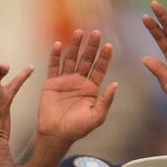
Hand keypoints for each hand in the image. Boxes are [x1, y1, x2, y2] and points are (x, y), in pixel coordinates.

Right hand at [36, 29, 116, 144]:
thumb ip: (106, 100)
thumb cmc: (77, 128)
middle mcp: (79, 82)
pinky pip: (53, 66)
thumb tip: (115, 84)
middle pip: (86, 60)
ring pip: (71, 59)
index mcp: (91, 89)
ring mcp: (65, 81)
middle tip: (96, 33)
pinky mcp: (51, 83)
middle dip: (91, 47)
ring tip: (79, 32)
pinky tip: (59, 45)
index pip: (99, 69)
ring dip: (75, 46)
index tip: (108, 45)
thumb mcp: (96, 117)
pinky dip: (55, 55)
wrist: (55, 134)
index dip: (104, 57)